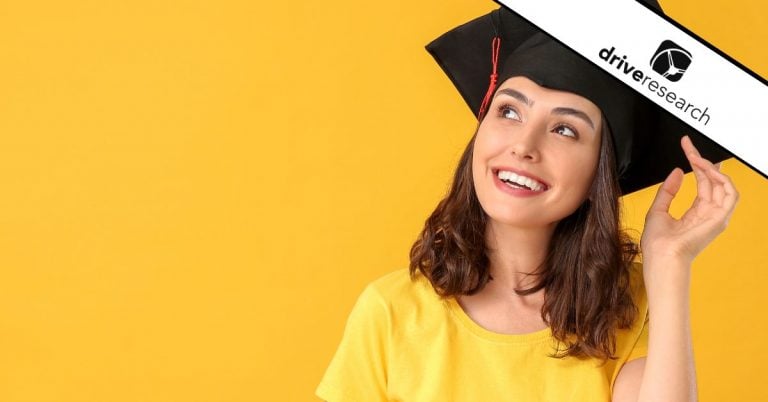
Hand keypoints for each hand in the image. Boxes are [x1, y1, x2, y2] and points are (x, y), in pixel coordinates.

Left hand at [640, 135, 738, 264]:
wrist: (660, 255)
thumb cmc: (657, 242)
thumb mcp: (658, 209)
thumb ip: (668, 190)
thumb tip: (677, 171)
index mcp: (696, 213)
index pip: (702, 182)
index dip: (696, 164)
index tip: (687, 147)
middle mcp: (709, 213)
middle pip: (713, 181)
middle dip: (702, 160)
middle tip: (689, 147)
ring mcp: (716, 216)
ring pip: (723, 184)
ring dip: (711, 168)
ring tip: (695, 158)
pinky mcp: (720, 218)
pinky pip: (730, 193)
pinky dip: (721, 179)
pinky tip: (706, 169)